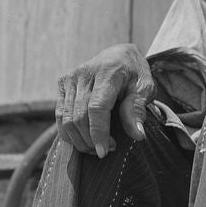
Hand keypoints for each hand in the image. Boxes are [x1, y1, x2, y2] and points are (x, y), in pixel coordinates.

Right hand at [55, 43, 153, 157]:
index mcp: (107, 71)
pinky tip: (83, 141)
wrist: (119, 55)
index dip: (98, 132)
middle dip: (90, 139)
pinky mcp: (62, 84)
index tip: (105, 151)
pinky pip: (60, 115)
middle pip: (79, 115)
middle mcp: (84, 73)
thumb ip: (138, 109)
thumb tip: (137, 135)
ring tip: (95, 149)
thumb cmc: (134, 74)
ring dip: (79, 139)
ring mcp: (70, 78)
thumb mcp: (145, 88)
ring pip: (67, 118)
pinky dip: (69, 132)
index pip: (97, 107)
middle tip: (106, 151)